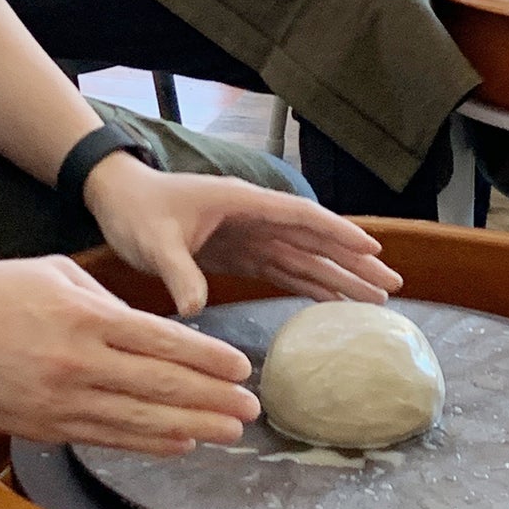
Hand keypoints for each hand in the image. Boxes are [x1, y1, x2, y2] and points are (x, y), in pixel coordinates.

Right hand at [0, 256, 258, 453]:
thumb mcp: (57, 276)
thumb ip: (106, 301)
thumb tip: (148, 325)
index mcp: (87, 317)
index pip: (163, 341)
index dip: (207, 358)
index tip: (241, 368)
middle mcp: (79, 361)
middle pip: (160, 384)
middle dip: (212, 398)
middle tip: (251, 408)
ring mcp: (60, 399)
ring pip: (138, 418)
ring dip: (190, 427)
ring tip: (228, 432)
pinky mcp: (41, 425)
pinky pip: (105, 437)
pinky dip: (146, 443)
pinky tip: (178, 444)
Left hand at [85, 157, 402, 316]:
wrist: (117, 200)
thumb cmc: (137, 212)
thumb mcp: (155, 242)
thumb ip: (179, 273)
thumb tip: (194, 308)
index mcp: (243, 204)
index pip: (302, 217)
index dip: (338, 234)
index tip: (372, 251)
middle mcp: (255, 218)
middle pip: (315, 240)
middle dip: (354, 261)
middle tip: (392, 285)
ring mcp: (250, 235)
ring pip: (305, 257)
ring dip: (340, 276)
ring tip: (376, 298)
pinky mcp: (239, 253)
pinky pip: (284, 270)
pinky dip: (310, 285)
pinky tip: (334, 302)